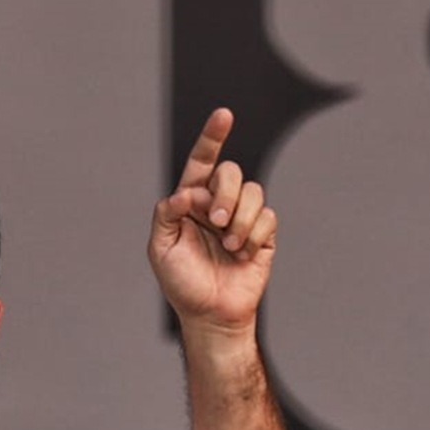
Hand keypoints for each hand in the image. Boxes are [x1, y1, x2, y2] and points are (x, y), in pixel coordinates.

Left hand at [147, 108, 277, 336]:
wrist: (211, 313)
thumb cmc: (182, 282)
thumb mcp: (161, 248)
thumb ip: (167, 214)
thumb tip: (186, 192)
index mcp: (190, 201)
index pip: (201, 162)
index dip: (212, 137)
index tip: (223, 115)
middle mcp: (216, 203)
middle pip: (229, 172)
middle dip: (224, 195)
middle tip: (215, 223)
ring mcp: (240, 217)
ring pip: (252, 192)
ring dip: (240, 220)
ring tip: (229, 247)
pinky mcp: (262, 233)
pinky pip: (268, 216)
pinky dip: (254, 235)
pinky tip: (243, 254)